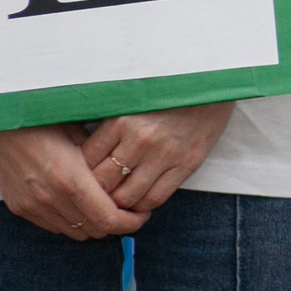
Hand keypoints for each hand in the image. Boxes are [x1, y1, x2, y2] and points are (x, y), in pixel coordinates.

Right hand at [0, 125, 151, 238]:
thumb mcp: (82, 136)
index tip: (143, 212)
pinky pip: (54, 226)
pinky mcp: (19, 207)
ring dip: (94, 224)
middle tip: (130, 209)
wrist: (0, 122)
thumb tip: (127, 178)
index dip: (131, 221)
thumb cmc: (46, 120)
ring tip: (106, 206)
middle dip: (117, 223)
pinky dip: (72, 221)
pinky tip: (81, 204)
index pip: (109, 219)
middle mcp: (49, 199)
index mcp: (70, 179)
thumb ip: (102, 163)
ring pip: (75, 231)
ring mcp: (32, 206)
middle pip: (94, 230)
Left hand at [84, 101, 234, 212]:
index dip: (78, 175)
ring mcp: (166, 153)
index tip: (78, 178)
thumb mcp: (131, 102)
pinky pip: (156, 197)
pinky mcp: (187, 163)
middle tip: (92, 196)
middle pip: (103, 182)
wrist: (213, 85)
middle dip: (94, 194)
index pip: (86, 161)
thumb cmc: (166, 94)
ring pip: (127, 196)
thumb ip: (107, 126)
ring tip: (115, 201)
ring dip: (118, 204)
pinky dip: (142, 205)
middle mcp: (141, 139)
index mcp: (121, 120)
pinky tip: (139, 200)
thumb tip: (80, 155)